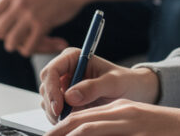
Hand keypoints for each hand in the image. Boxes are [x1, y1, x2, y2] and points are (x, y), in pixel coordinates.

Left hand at [0, 0, 84, 55]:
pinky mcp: (43, 24)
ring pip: (12, 40)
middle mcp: (18, 3)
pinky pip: (30, 45)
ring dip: (15, 45)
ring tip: (20, 45)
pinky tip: (34, 46)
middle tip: (10, 38)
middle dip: (3, 36)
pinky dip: (30, 49)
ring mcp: (30, 15)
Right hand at [39, 48, 159, 122]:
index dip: (51, 89)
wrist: (134, 91)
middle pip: (46, 87)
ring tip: (72, 120)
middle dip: (52, 104)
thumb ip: (93, 87)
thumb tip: (70, 96)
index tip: (59, 107)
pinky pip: (54, 110)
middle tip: (63, 118)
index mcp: (73, 57)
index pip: (52, 70)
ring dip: (55, 113)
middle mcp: (65, 70)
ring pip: (47, 100)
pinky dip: (59, 118)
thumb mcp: (113, 83)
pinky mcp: (65, 100)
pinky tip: (72, 121)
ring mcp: (63, 86)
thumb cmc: (126, 81)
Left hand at [48, 100, 179, 135]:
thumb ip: (114, 126)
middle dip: (58, 133)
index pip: (81, 117)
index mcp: (119, 109)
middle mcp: (120, 113)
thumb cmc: (166, 130)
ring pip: (88, 129)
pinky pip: (104, 134)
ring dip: (70, 135)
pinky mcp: (137, 132)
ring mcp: (129, 124)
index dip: (61, 128)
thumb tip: (86, 132)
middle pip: (79, 122)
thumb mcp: (136, 123)